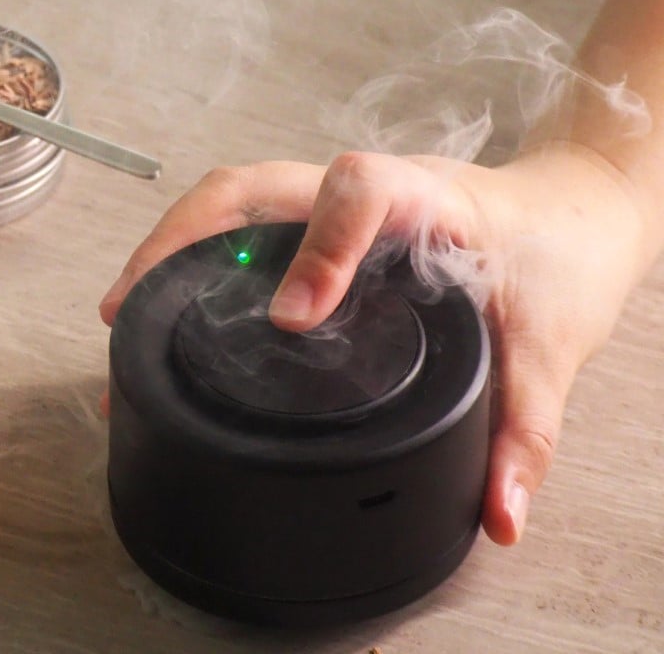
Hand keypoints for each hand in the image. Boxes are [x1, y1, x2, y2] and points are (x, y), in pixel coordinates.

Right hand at [99, 147, 646, 545]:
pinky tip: (172, 300)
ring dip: (171, 244)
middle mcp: (366, 187)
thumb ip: (526, 430)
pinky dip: (194, 254)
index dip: (320, 248)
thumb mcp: (550, 344)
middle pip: (250, 184)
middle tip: (128, 307)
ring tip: (127, 310)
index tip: (292, 319)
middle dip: (177, 238)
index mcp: (428, 198)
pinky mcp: (316, 218)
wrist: (570, 215)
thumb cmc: (557, 255)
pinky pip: (241, 222)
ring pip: (232, 198)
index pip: (359, 192)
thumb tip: (498, 512)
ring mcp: (331, 198)